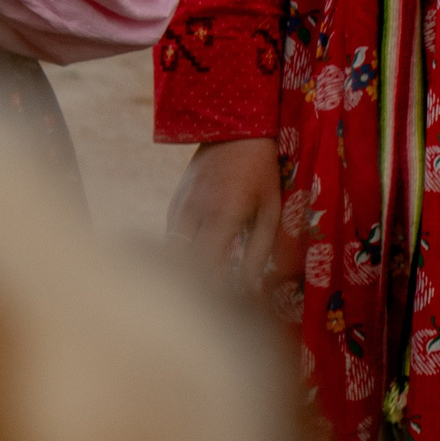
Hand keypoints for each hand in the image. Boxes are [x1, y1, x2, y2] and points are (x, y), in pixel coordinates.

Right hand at [168, 136, 300, 296]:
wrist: (233, 130)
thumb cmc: (261, 171)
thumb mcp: (270, 209)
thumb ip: (258, 251)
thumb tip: (250, 290)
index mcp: (221, 218)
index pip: (206, 271)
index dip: (212, 296)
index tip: (226, 310)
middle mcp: (192, 216)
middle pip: (181, 269)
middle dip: (193, 291)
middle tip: (211, 308)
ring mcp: (176, 210)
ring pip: (169, 257)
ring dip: (183, 275)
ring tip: (201, 290)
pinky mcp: (171, 206)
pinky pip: (169, 241)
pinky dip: (178, 257)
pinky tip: (195, 264)